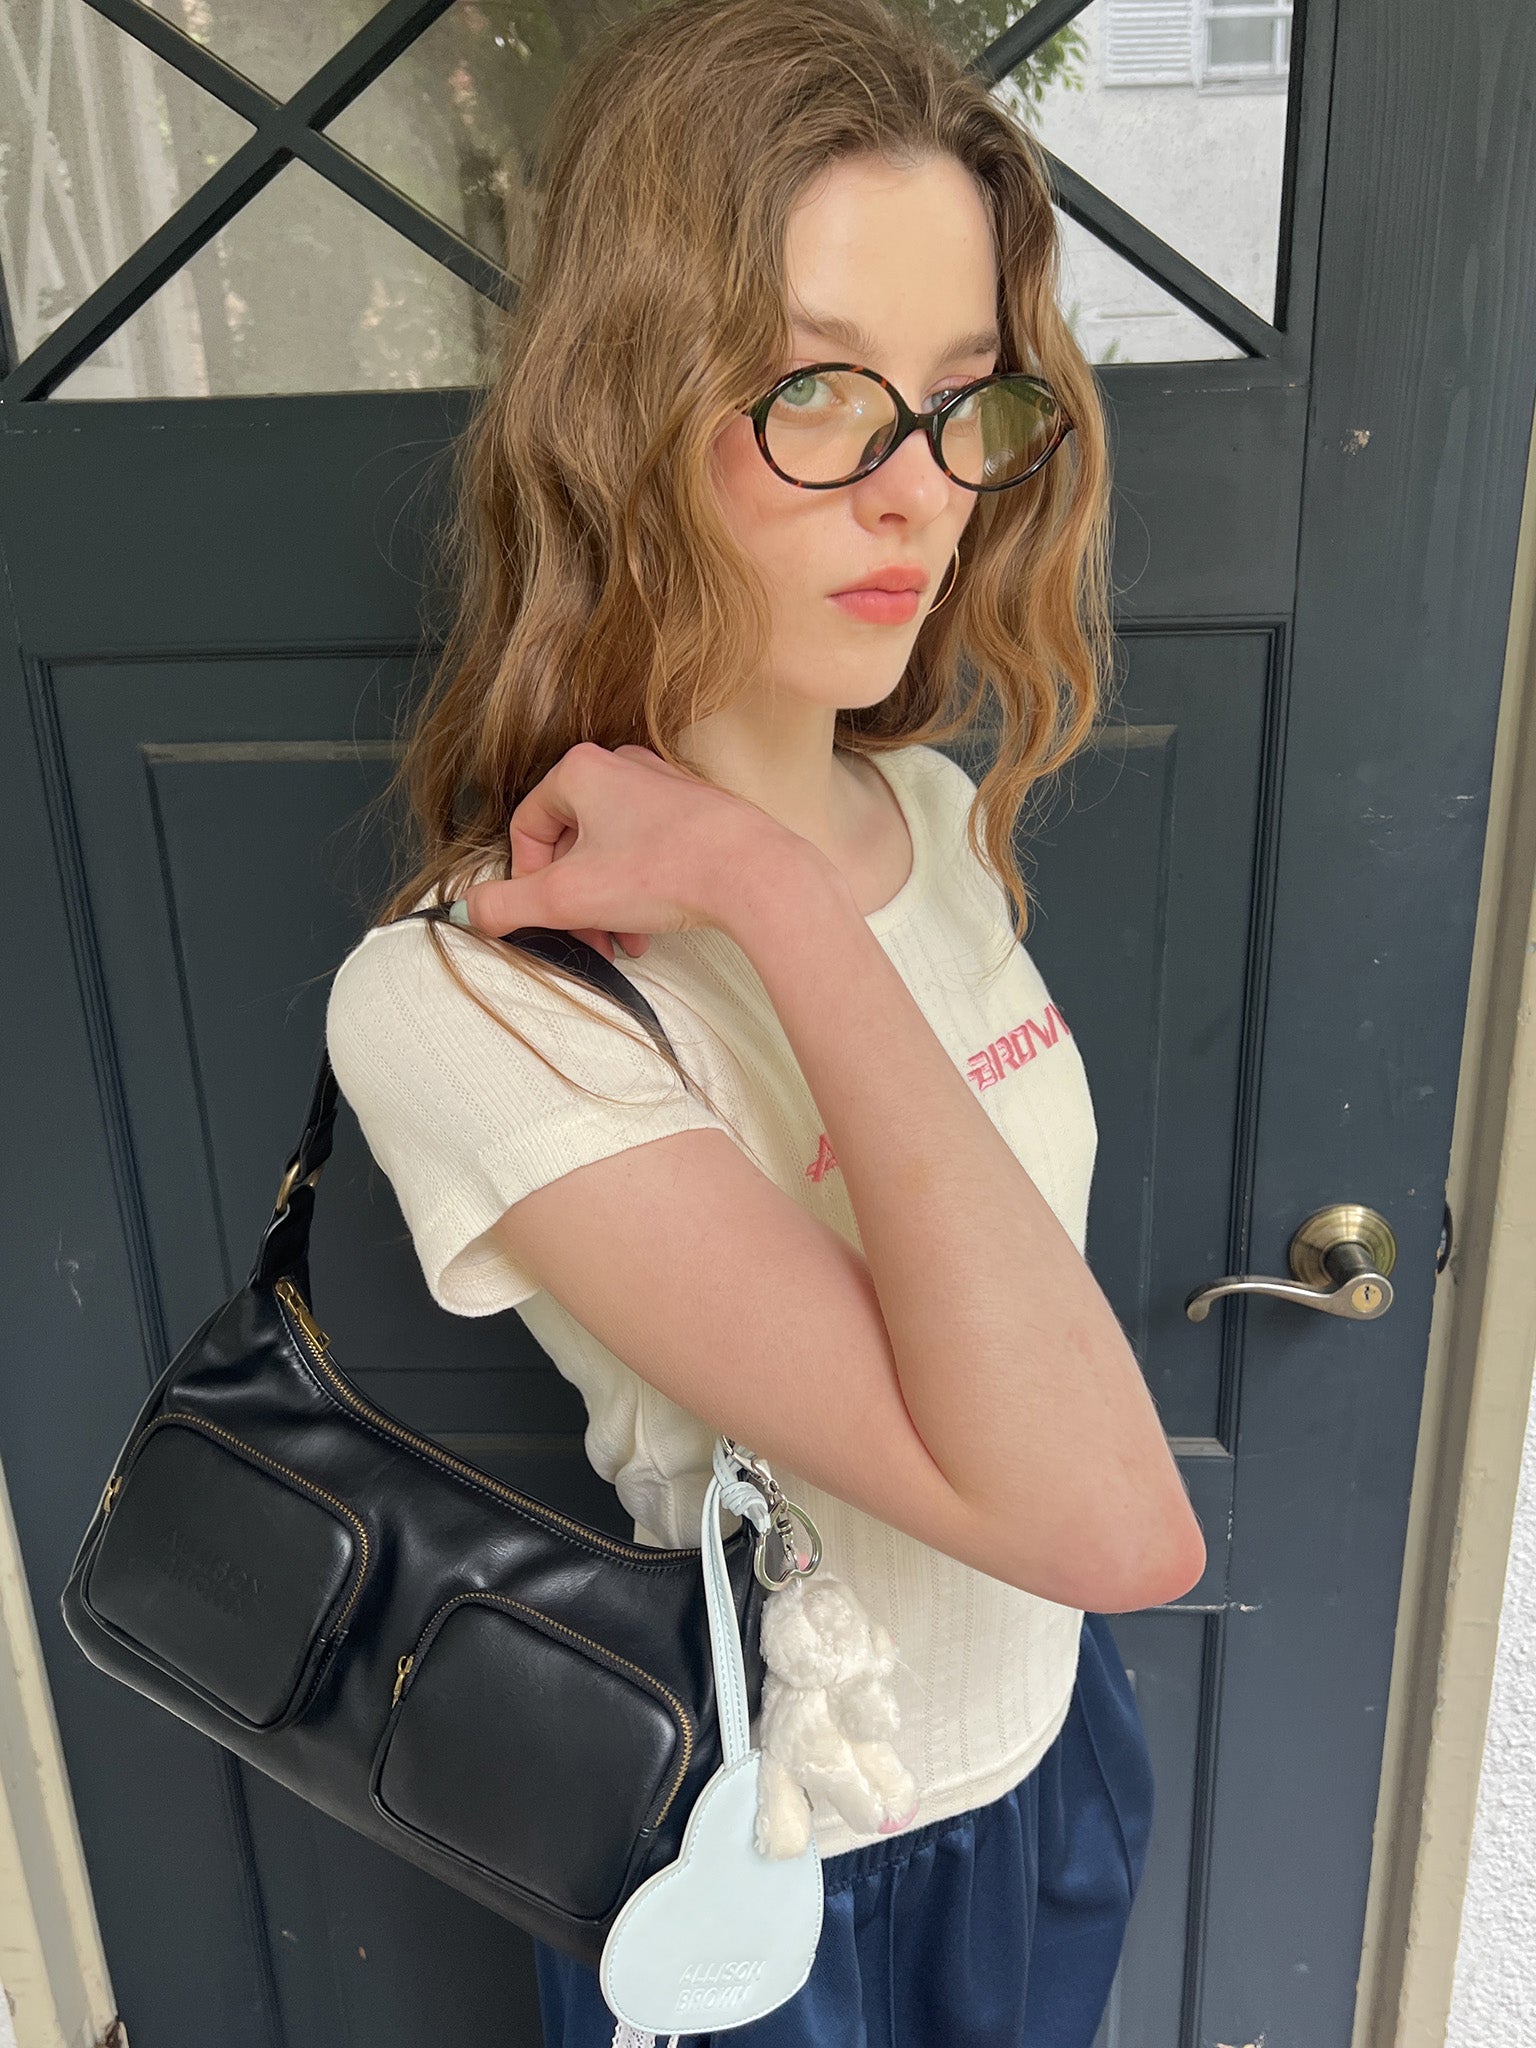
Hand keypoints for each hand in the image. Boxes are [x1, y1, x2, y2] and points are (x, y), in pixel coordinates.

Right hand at [460, 742, 792, 962]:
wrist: (755, 874)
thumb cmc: (668, 871)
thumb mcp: (568, 898)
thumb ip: (506, 906)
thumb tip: (469, 912)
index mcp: (581, 770)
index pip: (526, 826)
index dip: (526, 880)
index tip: (541, 916)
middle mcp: (622, 767)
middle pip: (571, 843)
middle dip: (573, 901)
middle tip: (585, 940)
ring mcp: (662, 786)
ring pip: (611, 853)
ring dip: (607, 904)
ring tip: (624, 943)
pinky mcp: (695, 812)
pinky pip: (648, 853)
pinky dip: (640, 891)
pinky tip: (651, 928)